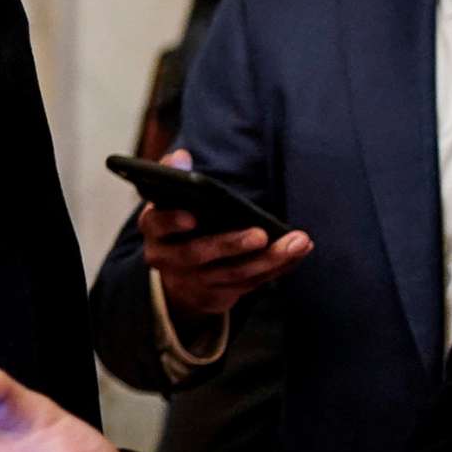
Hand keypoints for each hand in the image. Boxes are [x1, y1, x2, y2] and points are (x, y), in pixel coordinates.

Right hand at [142, 151, 309, 317]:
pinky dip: (277, 268)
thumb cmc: (179, 224)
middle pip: (199, 254)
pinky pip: (251, 284)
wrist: (178, 273)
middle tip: (260, 234)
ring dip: (268, 259)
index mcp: (154, 230)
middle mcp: (168, 259)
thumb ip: (174, 175)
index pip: (158, 225)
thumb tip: (181, 156)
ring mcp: (193, 281)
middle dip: (231, 244)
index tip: (192, 216)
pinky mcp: (218, 295)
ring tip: (298, 242)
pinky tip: (298, 252)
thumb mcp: (170, 200)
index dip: (172, 221)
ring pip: (232, 274)